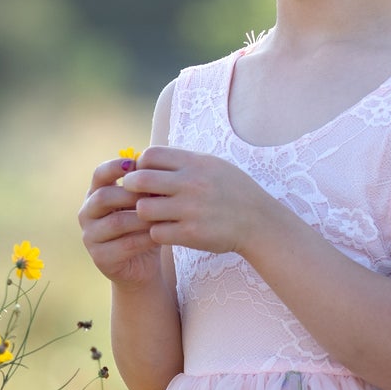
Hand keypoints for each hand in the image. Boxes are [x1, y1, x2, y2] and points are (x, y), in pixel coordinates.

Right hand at [78, 156, 163, 287]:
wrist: (144, 265)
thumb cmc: (145, 227)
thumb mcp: (146, 204)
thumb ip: (146, 189)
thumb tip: (157, 169)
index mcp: (95, 194)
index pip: (98, 174)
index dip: (115, 166)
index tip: (135, 163)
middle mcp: (87, 214)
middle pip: (103, 197)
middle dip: (131, 194)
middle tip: (156, 195)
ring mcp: (90, 237)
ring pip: (115, 222)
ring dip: (142, 218)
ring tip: (163, 216)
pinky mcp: (100, 258)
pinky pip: (125, 245)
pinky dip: (145, 239)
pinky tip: (161, 235)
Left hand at [117, 147, 278, 256]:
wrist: (259, 222)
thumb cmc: (233, 192)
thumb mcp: (213, 166)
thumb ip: (182, 162)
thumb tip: (148, 158)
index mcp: (195, 163)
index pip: (150, 155)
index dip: (141, 165)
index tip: (143, 174)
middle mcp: (191, 183)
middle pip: (140, 180)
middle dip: (132, 188)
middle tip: (136, 195)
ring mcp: (190, 210)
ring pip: (144, 209)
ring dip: (144, 213)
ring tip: (154, 215)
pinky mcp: (190, 234)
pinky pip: (156, 233)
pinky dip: (157, 233)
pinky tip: (167, 231)